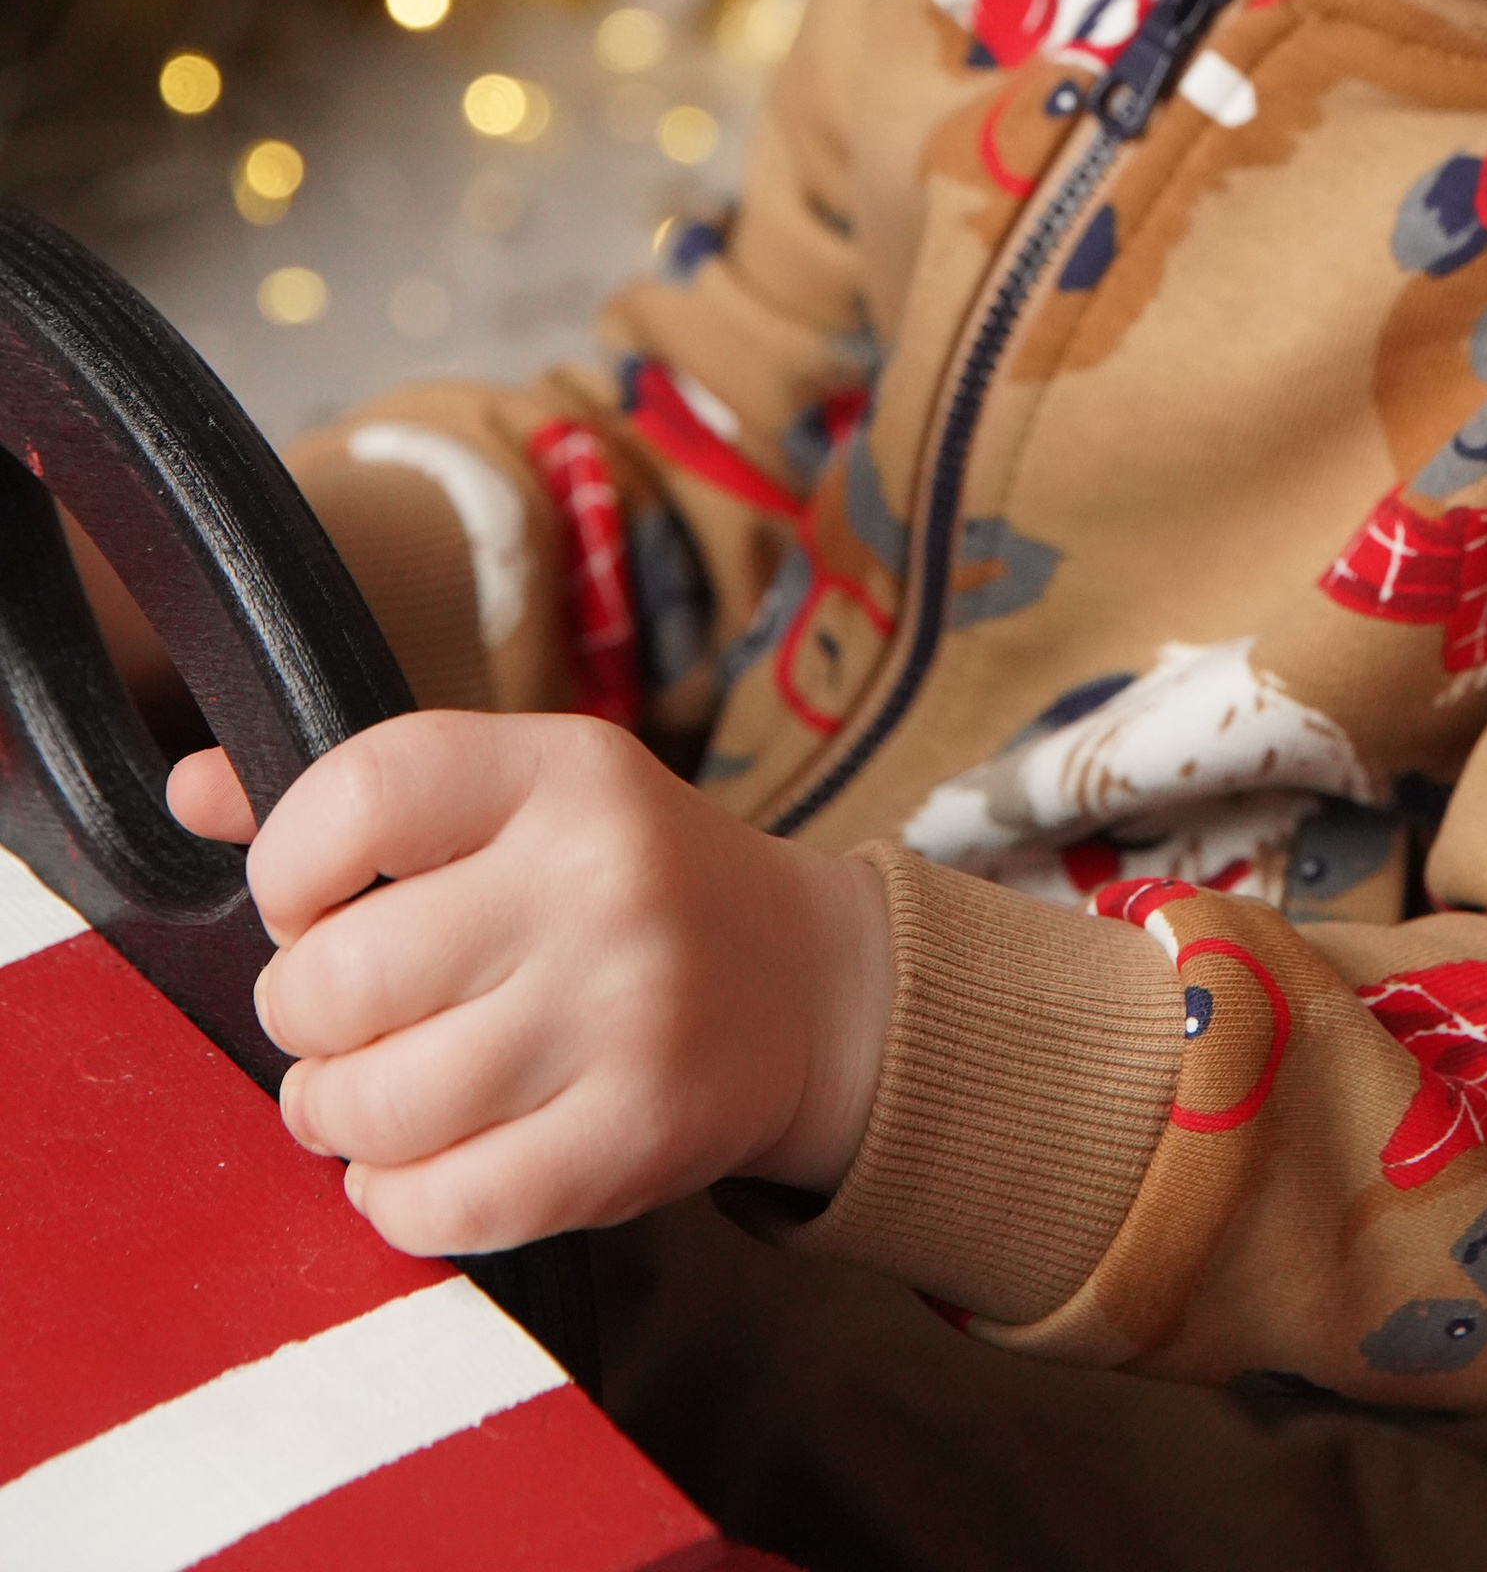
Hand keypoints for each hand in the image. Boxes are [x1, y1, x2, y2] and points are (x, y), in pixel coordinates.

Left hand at [167, 713, 890, 1254]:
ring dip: (334, 1117)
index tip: (306, 904)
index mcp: (562, 770)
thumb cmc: (625, 882)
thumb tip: (189, 791)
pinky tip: (415, 1164)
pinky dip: (396, 1201)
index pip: (361, 795)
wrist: (807, 986)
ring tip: (358, 1097)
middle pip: (341, 978)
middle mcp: (598, 880)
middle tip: (332, 1020)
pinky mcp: (633, 1139)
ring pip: (378, 1106)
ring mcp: (623, 1015)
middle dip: (300, 1018)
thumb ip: (358, 795)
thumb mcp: (520, 796)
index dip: (288, 867)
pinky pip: (446, 1206)